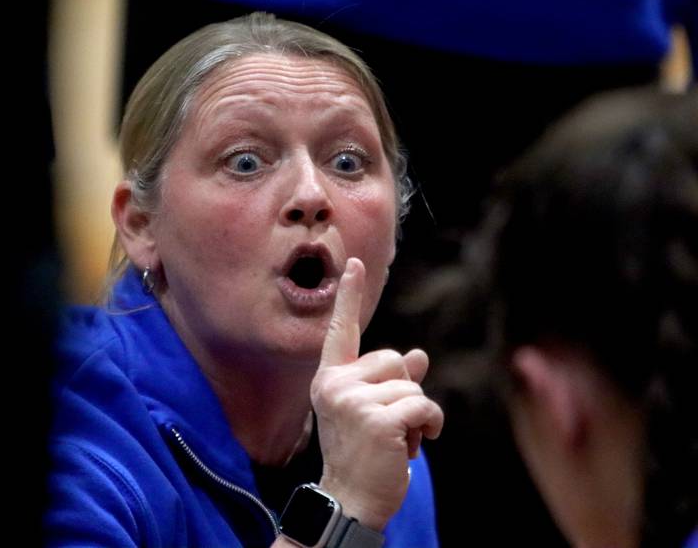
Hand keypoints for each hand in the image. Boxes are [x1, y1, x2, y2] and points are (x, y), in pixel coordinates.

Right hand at [311, 258, 443, 530]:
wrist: (352, 498)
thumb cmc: (363, 454)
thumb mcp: (373, 411)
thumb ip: (393, 381)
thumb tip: (419, 355)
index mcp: (330, 379)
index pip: (340, 332)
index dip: (349, 297)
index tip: (354, 263)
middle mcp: (335, 384)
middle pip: (394, 359)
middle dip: (404, 390)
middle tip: (389, 426)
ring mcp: (353, 400)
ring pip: (412, 385)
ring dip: (418, 415)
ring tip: (398, 441)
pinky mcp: (377, 419)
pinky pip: (424, 405)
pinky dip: (430, 425)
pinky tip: (415, 445)